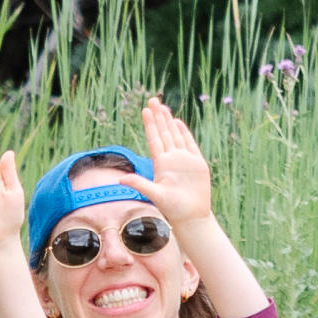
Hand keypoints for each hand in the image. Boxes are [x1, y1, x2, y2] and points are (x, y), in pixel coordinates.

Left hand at [116, 98, 212, 230]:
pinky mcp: (197, 163)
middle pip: (163, 133)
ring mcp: (184, 160)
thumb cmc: (173, 209)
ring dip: (169, 121)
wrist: (193, 217)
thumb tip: (120, 180)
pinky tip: (177, 122)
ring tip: (163, 107)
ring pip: (175, 136)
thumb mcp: (155, 195)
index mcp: (161, 164)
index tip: (145, 111)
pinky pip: (190, 144)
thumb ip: (140, 184)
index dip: (150, 125)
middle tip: (153, 100)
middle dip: (158, 117)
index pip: (154, 140)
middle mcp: (171, 159)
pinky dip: (184, 133)